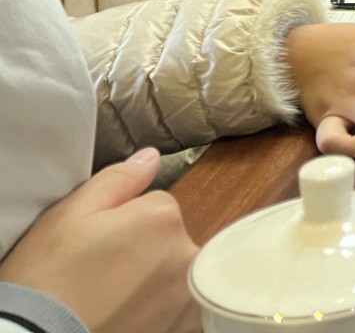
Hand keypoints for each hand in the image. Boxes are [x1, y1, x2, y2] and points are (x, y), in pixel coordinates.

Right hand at [0, 147, 197, 332]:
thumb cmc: (48, 280)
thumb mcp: (71, 214)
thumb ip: (119, 180)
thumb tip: (150, 158)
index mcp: (162, 219)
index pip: (157, 205)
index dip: (126, 221)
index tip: (99, 242)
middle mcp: (185, 255)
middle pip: (171, 239)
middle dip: (142, 250)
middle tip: (100, 272)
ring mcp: (186, 297)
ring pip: (176, 273)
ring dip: (152, 282)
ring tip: (110, 297)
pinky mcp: (181, 327)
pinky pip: (181, 308)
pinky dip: (159, 309)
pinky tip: (126, 313)